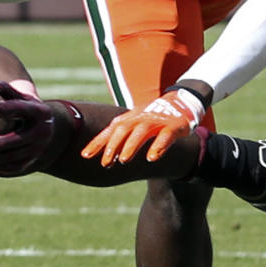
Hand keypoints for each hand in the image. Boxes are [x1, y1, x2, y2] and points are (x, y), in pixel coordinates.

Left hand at [0, 81, 61, 175]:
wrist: (47, 129)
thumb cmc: (27, 109)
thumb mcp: (22, 97)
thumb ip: (7, 89)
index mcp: (39, 112)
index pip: (24, 110)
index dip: (11, 108)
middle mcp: (41, 132)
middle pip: (18, 140)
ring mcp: (38, 148)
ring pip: (15, 157)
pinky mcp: (32, 161)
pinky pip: (15, 167)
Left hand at [80, 89, 204, 165]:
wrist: (180, 102)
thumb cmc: (152, 118)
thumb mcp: (134, 124)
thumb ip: (120, 138)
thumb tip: (105, 157)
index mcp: (129, 119)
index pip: (110, 130)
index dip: (98, 142)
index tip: (85, 155)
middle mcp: (140, 119)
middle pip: (123, 130)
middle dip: (113, 146)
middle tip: (105, 163)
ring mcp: (156, 121)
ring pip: (141, 132)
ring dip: (131, 145)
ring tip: (123, 160)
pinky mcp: (173, 126)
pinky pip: (165, 136)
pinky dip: (158, 146)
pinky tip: (152, 158)